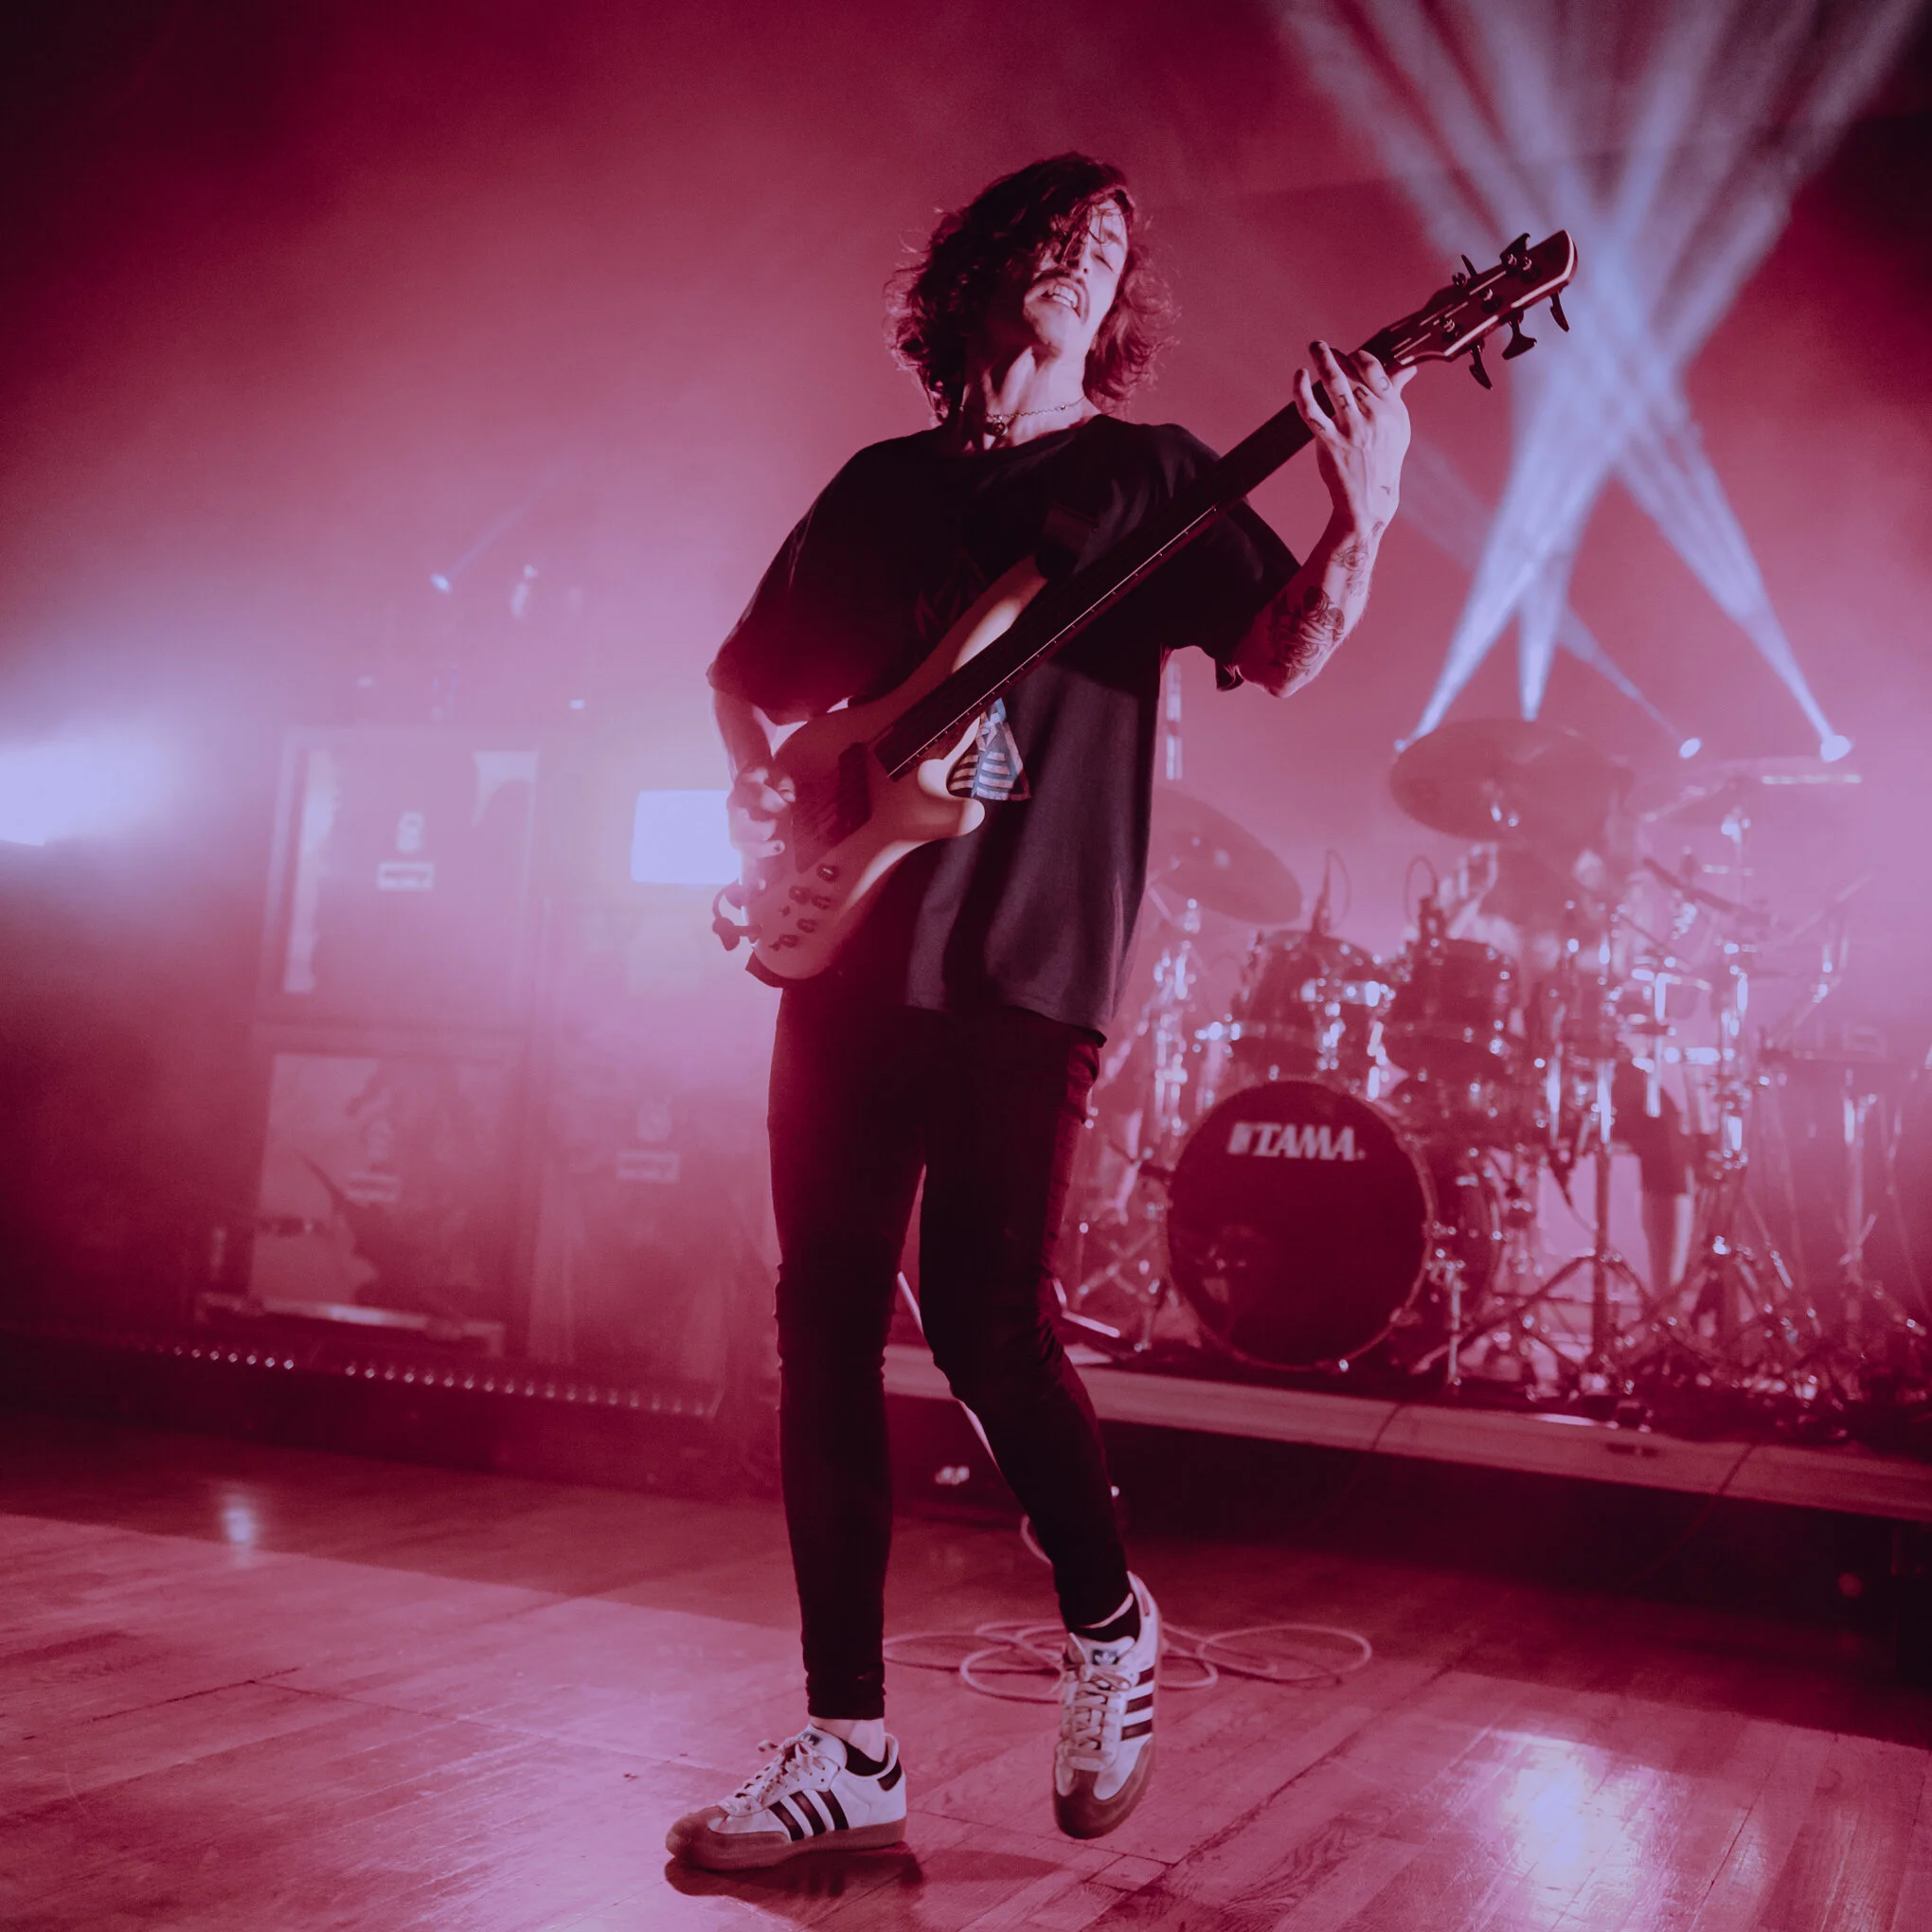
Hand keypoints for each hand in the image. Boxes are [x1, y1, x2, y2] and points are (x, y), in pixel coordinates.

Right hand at [726, 763, 790, 861]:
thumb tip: (788, 799)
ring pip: (739, 841)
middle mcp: (734, 805)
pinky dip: (759, 858)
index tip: (785, 804)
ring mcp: (734, 823)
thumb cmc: (769, 776)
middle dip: (759, 828)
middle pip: (738, 821)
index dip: (767, 800)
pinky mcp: (740, 838)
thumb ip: (784, 784)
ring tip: (780, 845)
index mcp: (742, 784)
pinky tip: (775, 857)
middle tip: (777, 824)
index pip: (748, 791)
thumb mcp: (779, 772)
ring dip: (760, 847)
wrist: (753, 781)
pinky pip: (745, 852)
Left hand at [1293, 342, 1413, 536]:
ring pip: (1335, 385)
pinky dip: (1301, 390)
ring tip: (1315, 347)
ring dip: (1322, 361)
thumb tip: (1409, 367)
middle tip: (1321, 346)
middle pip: (1353, 375)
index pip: (1375, 370)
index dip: (1359, 357)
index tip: (1348, 354)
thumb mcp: (1398, 425)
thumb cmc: (1383, 458)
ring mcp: (1351, 429)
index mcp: (1392, 409)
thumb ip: (1396, 393)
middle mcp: (1373, 416)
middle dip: (1336, 357)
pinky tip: (1299, 375)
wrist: (1370, 497)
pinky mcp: (1330, 442)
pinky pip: (1311, 410)